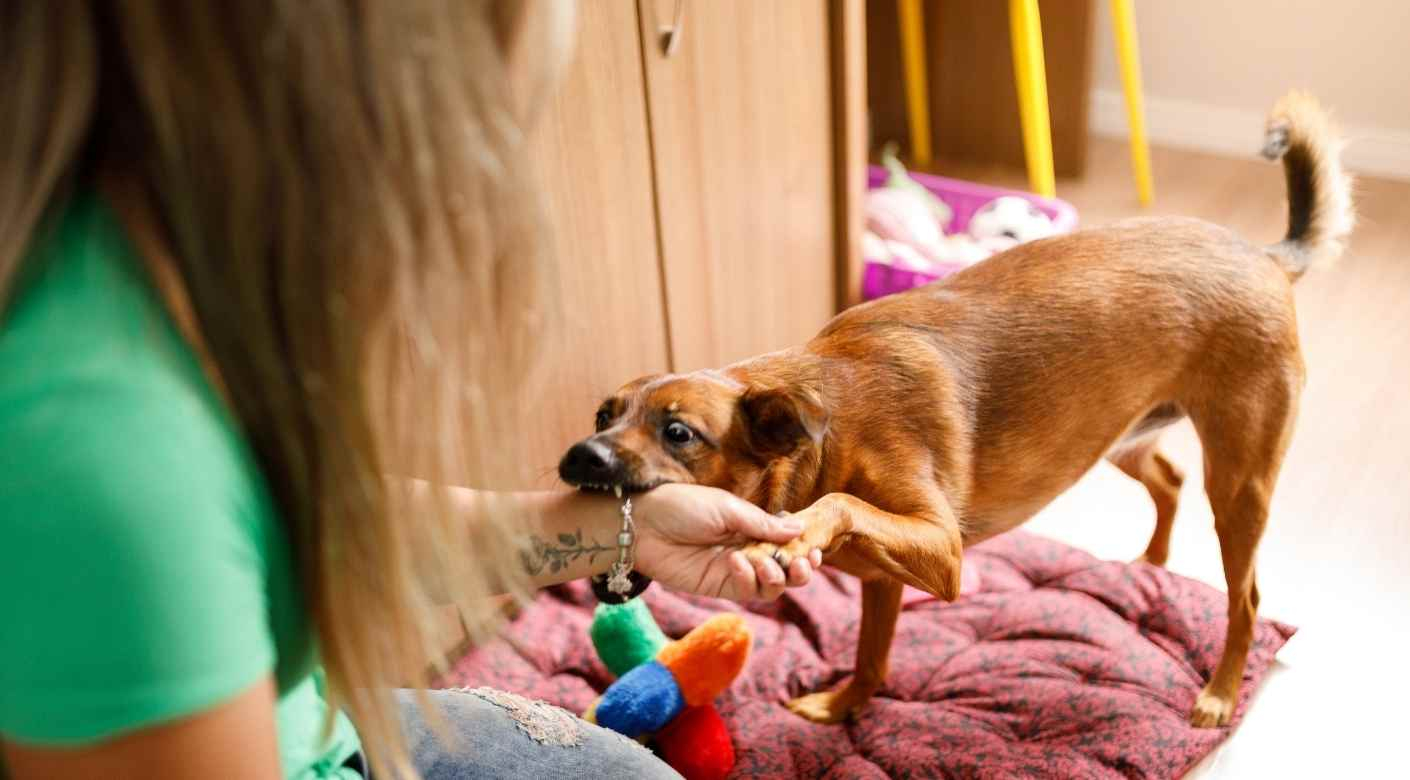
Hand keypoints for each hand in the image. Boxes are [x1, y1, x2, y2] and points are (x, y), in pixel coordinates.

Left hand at [632, 483, 822, 600]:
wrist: (643, 524)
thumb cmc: (683, 506)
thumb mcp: (728, 508)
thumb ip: (763, 523)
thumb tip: (800, 527)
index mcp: (752, 526)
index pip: (788, 542)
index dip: (805, 548)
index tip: (815, 548)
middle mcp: (749, 549)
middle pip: (787, 569)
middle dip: (801, 569)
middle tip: (804, 563)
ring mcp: (735, 571)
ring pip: (772, 586)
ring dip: (778, 577)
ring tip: (767, 564)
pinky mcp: (719, 587)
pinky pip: (747, 592)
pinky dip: (749, 580)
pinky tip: (737, 563)